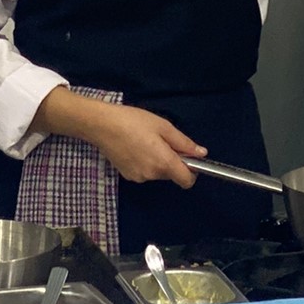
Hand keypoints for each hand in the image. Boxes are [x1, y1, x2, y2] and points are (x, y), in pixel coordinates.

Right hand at [32, 88, 205, 187]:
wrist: (101, 125)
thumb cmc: (134, 121)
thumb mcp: (163, 126)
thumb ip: (184, 143)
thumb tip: (202, 154)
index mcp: (163, 163)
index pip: (187, 181)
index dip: (192, 171)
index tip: (187, 157)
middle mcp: (152, 175)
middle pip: (171, 174)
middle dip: (172, 160)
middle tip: (162, 139)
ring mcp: (139, 178)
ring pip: (158, 172)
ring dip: (158, 161)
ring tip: (145, 140)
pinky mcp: (127, 176)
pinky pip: (145, 172)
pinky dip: (145, 162)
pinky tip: (135, 147)